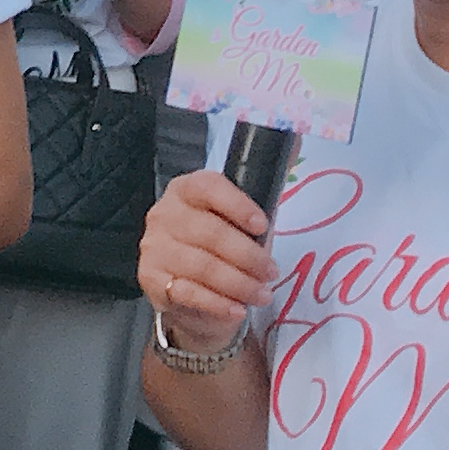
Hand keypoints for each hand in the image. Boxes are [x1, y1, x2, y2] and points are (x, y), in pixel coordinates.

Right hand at [140, 169, 275, 337]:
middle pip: (210, 232)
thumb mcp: (241, 222)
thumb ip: (263, 191)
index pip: (207, 187)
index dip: (236, 205)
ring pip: (202, 266)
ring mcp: (154, 247)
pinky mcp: (151, 280)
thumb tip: (297, 140)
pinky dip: (218, 303)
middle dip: (248, 255)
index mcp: (186, 190)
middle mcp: (164, 214)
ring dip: (239, 283)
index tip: (263, 225)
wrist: (190, 294)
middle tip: (271, 272)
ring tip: (263, 294)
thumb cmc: (221, 250)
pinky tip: (238, 309)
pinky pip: (188, 292)